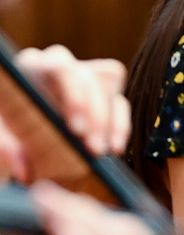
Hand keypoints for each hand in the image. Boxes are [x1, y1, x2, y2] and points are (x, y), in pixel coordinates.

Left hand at [1, 46, 130, 178]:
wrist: (18, 137)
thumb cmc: (6, 133)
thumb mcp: (0, 138)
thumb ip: (5, 149)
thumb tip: (24, 168)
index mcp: (31, 66)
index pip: (60, 68)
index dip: (73, 96)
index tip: (76, 128)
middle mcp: (61, 66)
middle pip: (89, 80)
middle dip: (95, 116)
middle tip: (93, 148)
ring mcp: (85, 76)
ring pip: (108, 91)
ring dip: (109, 123)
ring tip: (101, 152)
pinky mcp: (104, 91)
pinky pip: (120, 104)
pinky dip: (120, 126)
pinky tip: (115, 147)